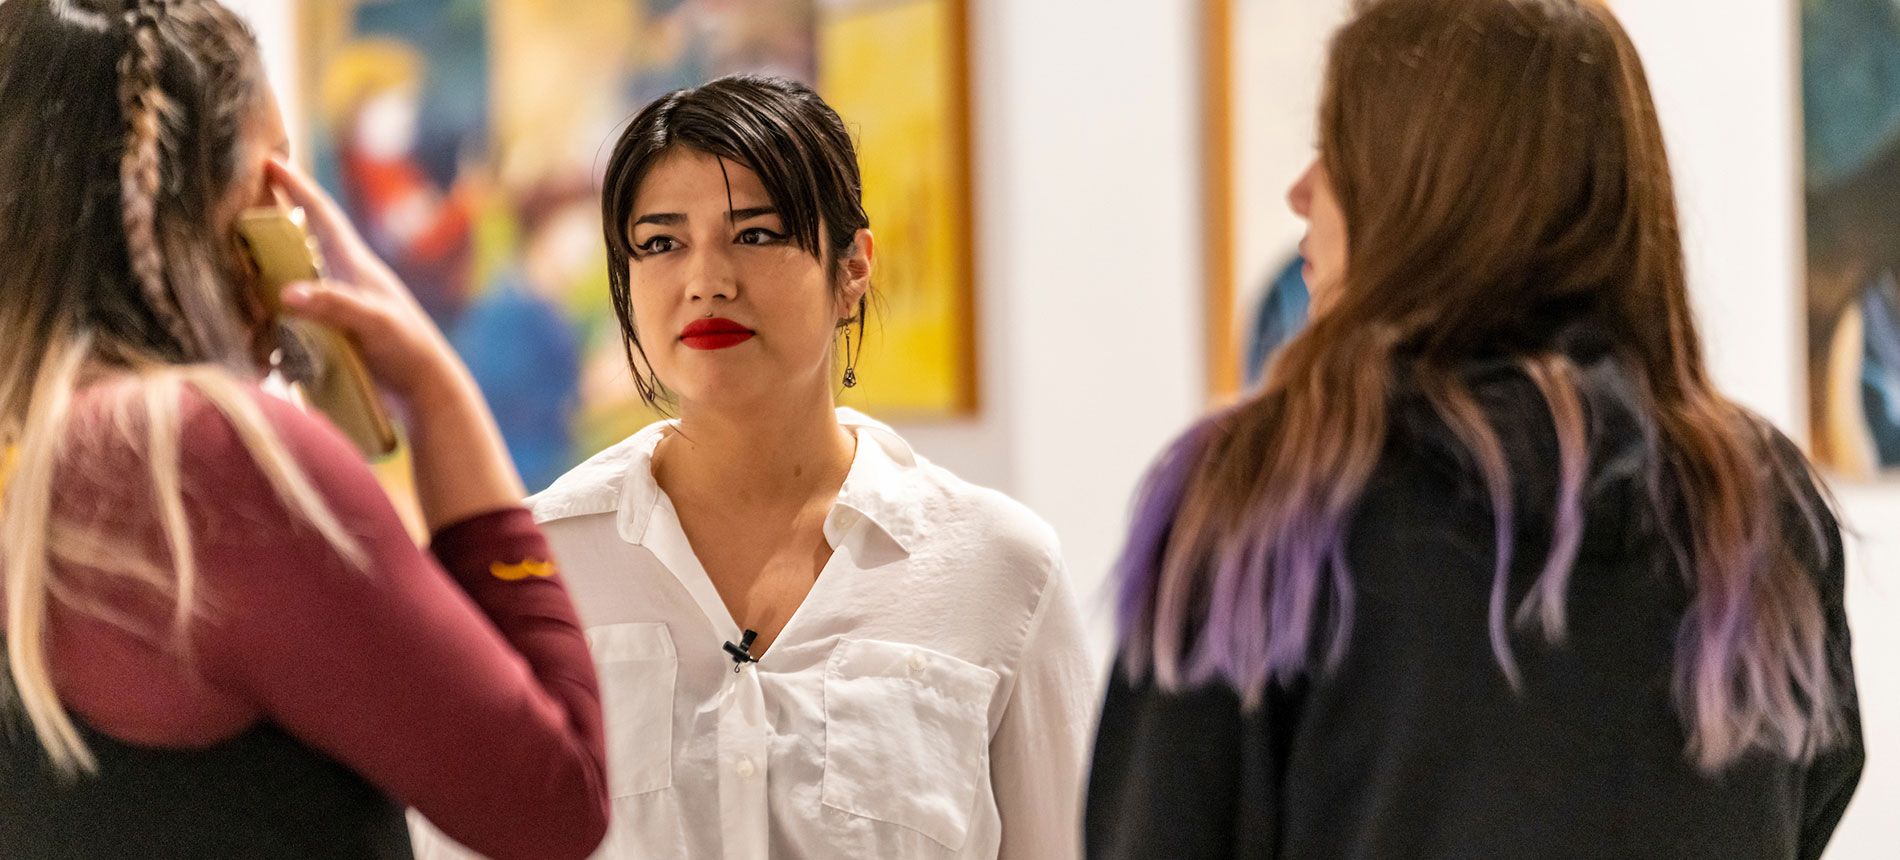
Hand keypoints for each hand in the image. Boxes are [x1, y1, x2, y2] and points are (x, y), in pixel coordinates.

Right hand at [267, 156, 525, 527]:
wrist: (427, 391)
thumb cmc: (407, 350)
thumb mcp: (372, 322)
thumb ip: (334, 305)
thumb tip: (287, 293)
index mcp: (356, 266)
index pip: (322, 216)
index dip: (298, 188)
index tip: (272, 160)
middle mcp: (346, 279)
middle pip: (304, 239)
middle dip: (276, 219)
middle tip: (245, 200)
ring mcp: (340, 306)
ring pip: (296, 276)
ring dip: (269, 267)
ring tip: (240, 258)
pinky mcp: (337, 333)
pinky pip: (298, 313)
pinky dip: (277, 312)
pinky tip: (261, 322)